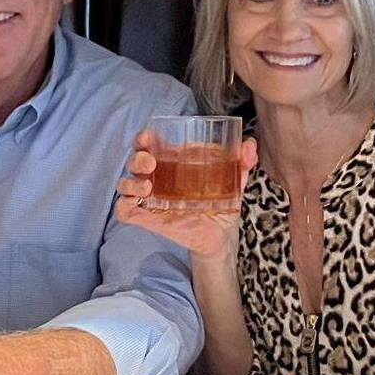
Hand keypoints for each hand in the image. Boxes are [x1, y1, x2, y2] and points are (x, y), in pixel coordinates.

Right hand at [113, 132, 256, 260]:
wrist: (221, 237)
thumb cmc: (220, 205)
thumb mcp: (233, 182)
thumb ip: (241, 163)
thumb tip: (250, 144)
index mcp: (172, 164)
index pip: (149, 145)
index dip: (143, 138)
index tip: (148, 136)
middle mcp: (156, 179)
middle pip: (133, 161)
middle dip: (137, 158)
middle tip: (151, 164)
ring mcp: (150, 200)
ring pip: (124, 184)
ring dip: (130, 182)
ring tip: (148, 188)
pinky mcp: (148, 219)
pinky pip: (123, 211)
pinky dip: (124, 205)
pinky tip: (139, 203)